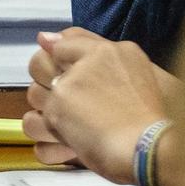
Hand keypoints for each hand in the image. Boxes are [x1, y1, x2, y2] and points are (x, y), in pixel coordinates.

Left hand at [22, 27, 181, 182]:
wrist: (151, 146)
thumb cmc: (152, 117)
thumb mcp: (141, 74)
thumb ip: (103, 60)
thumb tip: (49, 39)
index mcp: (110, 51)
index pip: (66, 42)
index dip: (59, 61)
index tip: (67, 79)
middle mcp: (86, 62)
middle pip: (39, 62)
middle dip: (43, 81)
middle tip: (65, 103)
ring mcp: (68, 86)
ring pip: (32, 95)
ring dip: (45, 114)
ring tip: (69, 128)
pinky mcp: (57, 113)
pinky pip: (34, 124)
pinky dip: (46, 142)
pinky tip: (64, 146)